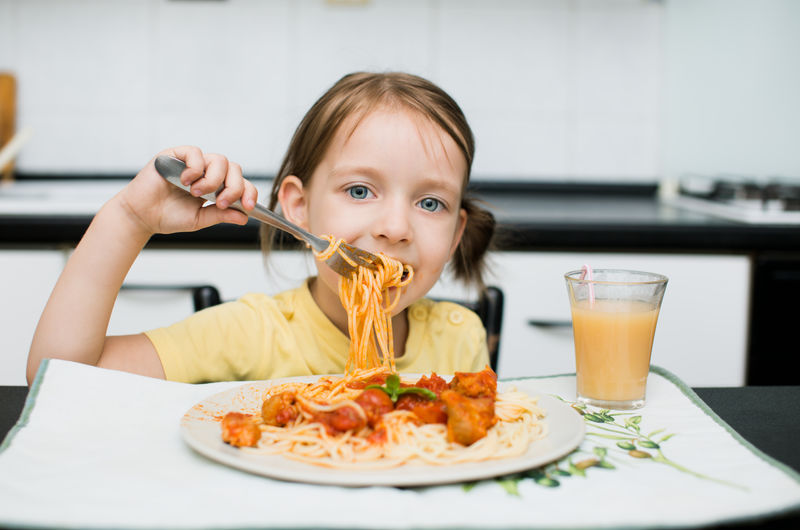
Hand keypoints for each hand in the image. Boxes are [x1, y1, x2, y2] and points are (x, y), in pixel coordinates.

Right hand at [117, 146, 257, 235]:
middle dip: (233, 187)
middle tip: (222, 202)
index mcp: (216, 187)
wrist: (141, 216)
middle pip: (234, 169)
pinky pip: (195, 152)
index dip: (248, 192)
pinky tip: (186, 181)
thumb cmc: (168, 216)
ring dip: (213, 179)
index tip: (248, 207)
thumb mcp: (200, 219)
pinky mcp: (176, 155)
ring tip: (197, 193)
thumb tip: (244, 216)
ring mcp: (192, 163)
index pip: (240, 183)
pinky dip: (195, 167)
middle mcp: (207, 172)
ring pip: (219, 160)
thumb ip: (220, 215)